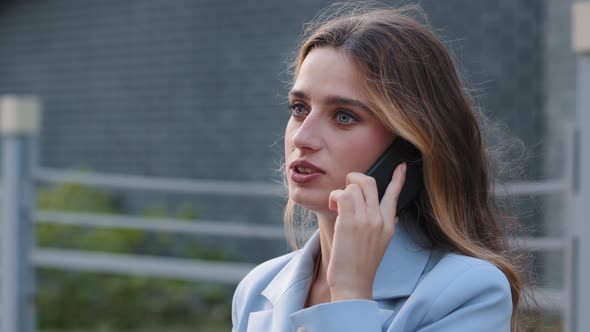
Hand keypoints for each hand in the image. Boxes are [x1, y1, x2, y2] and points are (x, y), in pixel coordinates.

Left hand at [327, 162, 406, 300]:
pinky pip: (343, 194)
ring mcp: (366, 218)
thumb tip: (391, 216)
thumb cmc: (360, 267)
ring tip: (336, 207)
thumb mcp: (380, 245)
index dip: (398, 179)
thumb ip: (384, 227)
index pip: (395, 195)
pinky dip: (334, 197)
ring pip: (354, 186)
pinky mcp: (350, 220)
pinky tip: (333, 209)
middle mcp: (380, 218)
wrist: (354, 284)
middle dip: (355, 179)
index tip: (402, 167)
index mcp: (389, 225)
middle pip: (370, 182)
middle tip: (345, 191)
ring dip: (341, 192)